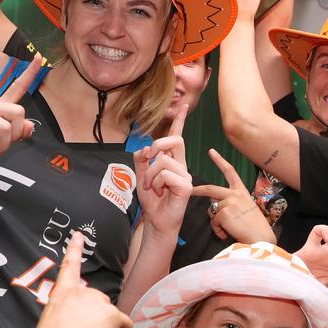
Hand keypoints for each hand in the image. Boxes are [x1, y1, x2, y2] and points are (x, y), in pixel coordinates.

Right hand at [26, 231, 131, 327]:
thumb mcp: (56, 320)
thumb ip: (71, 312)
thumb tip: (87, 322)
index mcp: (63, 292)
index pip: (70, 266)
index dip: (75, 249)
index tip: (79, 234)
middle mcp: (82, 292)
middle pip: (101, 306)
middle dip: (98, 325)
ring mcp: (99, 301)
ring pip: (114, 319)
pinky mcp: (112, 314)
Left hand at [134, 107, 191, 235]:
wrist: (157, 221)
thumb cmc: (153, 200)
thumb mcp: (141, 176)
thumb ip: (142, 161)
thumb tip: (145, 149)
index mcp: (172, 161)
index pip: (176, 138)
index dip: (179, 121)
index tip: (183, 106)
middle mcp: (181, 166)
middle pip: (175, 140)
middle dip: (158, 145)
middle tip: (149, 157)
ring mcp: (185, 176)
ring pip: (164, 161)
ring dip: (151, 174)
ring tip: (152, 187)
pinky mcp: (186, 186)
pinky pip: (166, 175)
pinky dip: (157, 183)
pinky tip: (160, 192)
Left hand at [191, 148, 272, 243]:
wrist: (261, 238)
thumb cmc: (254, 226)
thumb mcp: (245, 208)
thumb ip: (230, 202)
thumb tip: (214, 204)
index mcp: (241, 191)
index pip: (230, 171)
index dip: (220, 161)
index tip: (211, 151)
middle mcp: (235, 194)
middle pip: (211, 189)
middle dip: (198, 190)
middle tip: (191, 191)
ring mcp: (229, 202)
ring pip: (212, 210)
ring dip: (216, 222)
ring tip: (228, 229)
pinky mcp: (224, 213)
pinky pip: (214, 221)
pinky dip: (218, 230)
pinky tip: (227, 233)